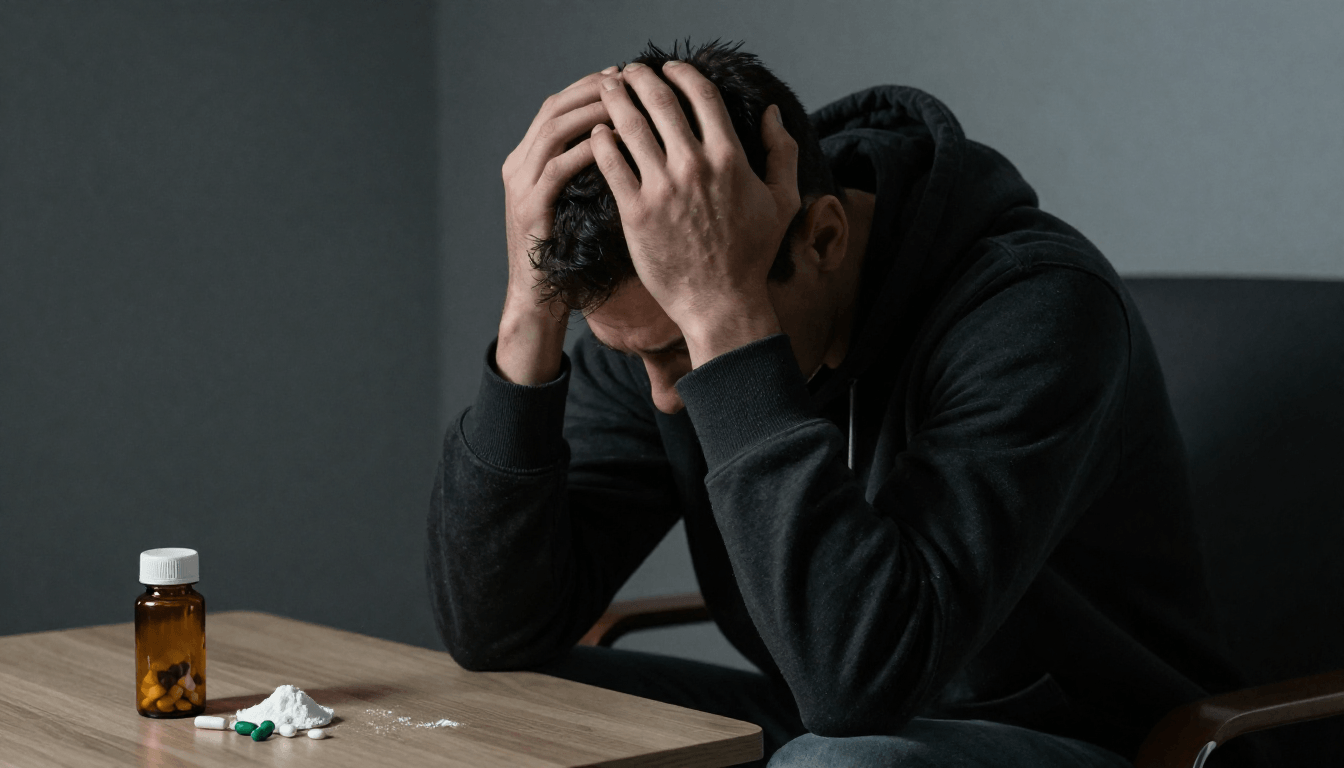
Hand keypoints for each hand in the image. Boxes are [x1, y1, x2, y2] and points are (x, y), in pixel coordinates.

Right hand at [496, 68, 614, 383]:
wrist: (541, 302)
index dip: (589, 87)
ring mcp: (520, 187)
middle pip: (554, 109)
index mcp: (527, 161)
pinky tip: (613, 143)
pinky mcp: (529, 209)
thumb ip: (593, 172)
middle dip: (592, 90)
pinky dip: (585, 151)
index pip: (557, 107)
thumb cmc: (571, 257)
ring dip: (590, 112)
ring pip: (553, 131)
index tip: (625, 78)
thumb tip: (631, 140)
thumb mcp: (581, 205)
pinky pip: (557, 168)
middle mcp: (518, 167)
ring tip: (623, 103)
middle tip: (626, 80)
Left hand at [589, 61, 800, 366]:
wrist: (720, 303)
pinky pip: (611, 164)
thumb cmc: (753, 255)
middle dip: (640, 77)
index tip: (668, 68)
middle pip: (660, 101)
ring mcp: (662, 189)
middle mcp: (694, 166)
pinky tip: (597, 133)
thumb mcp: (783, 201)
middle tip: (628, 71)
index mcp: (730, 157)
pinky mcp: (635, 213)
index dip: (681, 73)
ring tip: (606, 88)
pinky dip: (601, 141)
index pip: (701, 94)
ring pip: (630, 126)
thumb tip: (771, 112)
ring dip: (615, 99)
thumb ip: (782, 152)